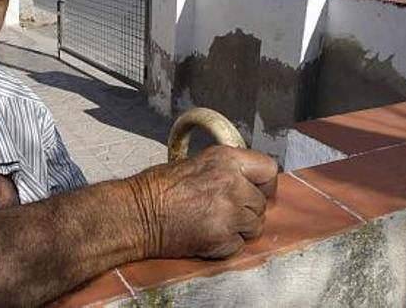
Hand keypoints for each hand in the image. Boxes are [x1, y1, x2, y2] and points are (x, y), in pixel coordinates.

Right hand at [127, 145, 277, 259]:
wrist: (137, 214)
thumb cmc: (158, 189)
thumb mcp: (198, 163)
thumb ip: (227, 171)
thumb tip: (247, 183)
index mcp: (227, 159)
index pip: (269, 170)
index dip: (263, 183)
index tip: (255, 190)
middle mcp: (233, 184)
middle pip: (261, 203)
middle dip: (247, 209)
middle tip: (225, 211)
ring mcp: (230, 212)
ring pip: (254, 226)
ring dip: (239, 228)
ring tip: (214, 223)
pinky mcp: (223, 238)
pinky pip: (239, 245)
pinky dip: (226, 244)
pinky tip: (206, 235)